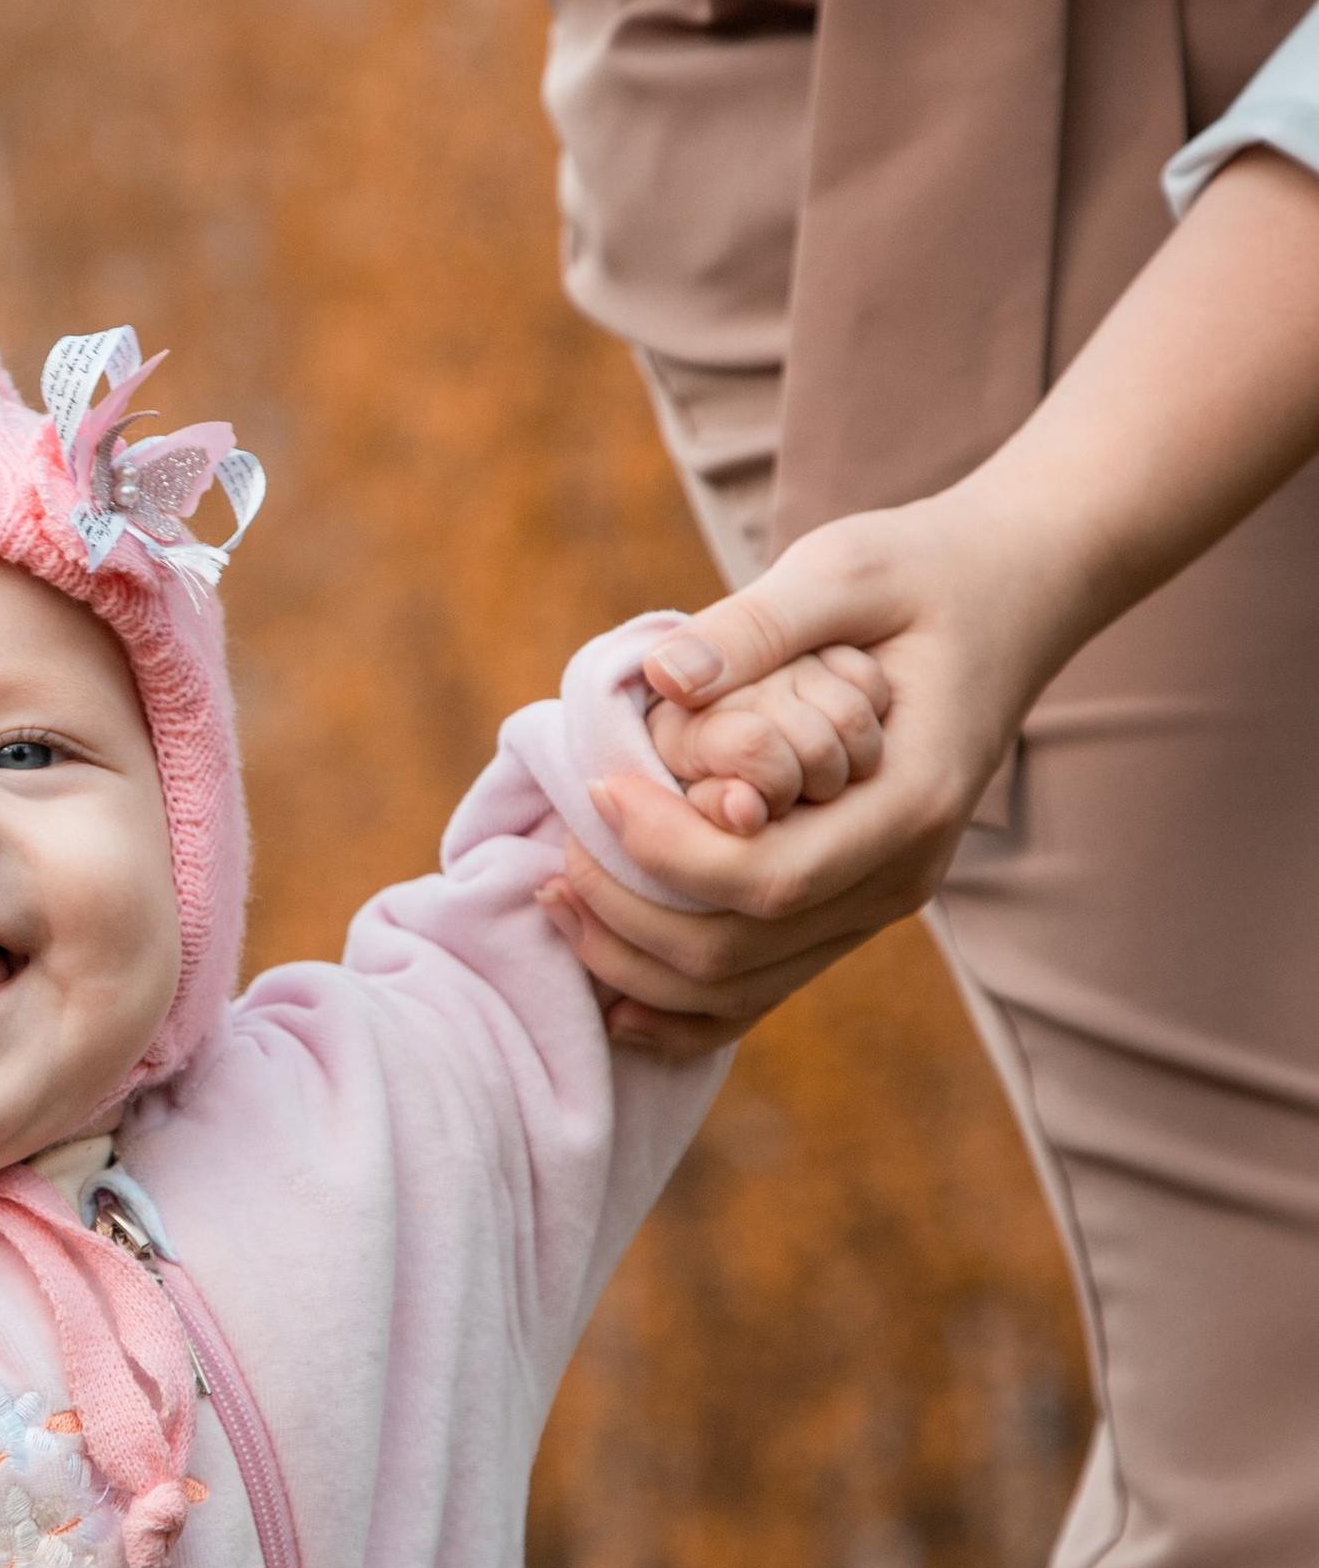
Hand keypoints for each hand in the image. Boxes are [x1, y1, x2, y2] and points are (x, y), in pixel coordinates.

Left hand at [537, 482, 1073, 1054]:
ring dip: (635, 962)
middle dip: (627, 915)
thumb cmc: (924, 573)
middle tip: (554, 852)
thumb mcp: (845, 566)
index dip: (665, 852)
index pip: (767, 877)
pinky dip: (677, 1000)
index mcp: (910, 802)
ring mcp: (877, 902)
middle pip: (739, 951)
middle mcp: (901, 875)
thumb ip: (756, 623)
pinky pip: (757, 987)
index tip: (595, 790)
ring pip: (739, 988)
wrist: (1013, 598)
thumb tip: (665, 677)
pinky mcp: (849, 905)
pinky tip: (605, 979)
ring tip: (555, 897)